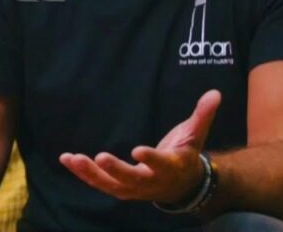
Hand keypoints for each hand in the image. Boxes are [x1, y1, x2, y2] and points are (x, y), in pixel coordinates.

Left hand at [59, 90, 220, 204]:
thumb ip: (202, 115)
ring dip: (90, 173)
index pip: (160, 164)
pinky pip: (99, 182)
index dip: (150, 159)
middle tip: (100, 157)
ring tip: (73, 158)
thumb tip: (215, 93)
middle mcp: (151, 181)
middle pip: (131, 179)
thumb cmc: (185, 154)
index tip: (138, 151)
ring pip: (110, 185)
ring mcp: (134, 188)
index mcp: (170, 167)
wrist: (182, 185)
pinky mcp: (120, 188)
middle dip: (116, 170)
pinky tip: (66, 159)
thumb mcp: (196, 134)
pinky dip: (82, 173)